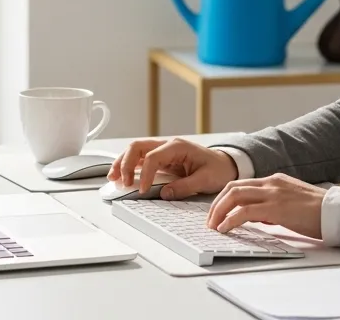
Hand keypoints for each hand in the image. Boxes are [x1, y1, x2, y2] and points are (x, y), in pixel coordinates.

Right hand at [108, 137, 239, 198]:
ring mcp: (163, 151)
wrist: (226, 164)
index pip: (152, 157)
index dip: (144, 173)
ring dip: (122, 163)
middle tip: (120, 181)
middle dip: (125, 163)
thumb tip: (164, 194)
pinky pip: (140, 159)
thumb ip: (184, 187)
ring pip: (135, 151)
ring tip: (113, 178)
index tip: (141, 189)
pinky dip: (129, 166)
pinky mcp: (161, 159)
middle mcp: (167, 145)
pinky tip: (122, 177)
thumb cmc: (218, 169)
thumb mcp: (205, 179)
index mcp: (178, 146)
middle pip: (137, 147)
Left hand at [205, 174, 324, 240]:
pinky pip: (244, 212)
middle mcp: (271, 183)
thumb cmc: (317, 212)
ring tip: (213, 226)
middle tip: (210, 220)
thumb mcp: (291, 203)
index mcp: (275, 181)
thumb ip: (273, 206)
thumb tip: (258, 217)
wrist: (335, 211)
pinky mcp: (275, 208)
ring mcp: (273, 193)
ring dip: (218, 211)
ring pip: (234, 196)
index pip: (241, 184)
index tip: (217, 212)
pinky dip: (230, 220)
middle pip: (232, 187)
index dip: (225, 198)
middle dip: (216, 204)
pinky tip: (225, 229)